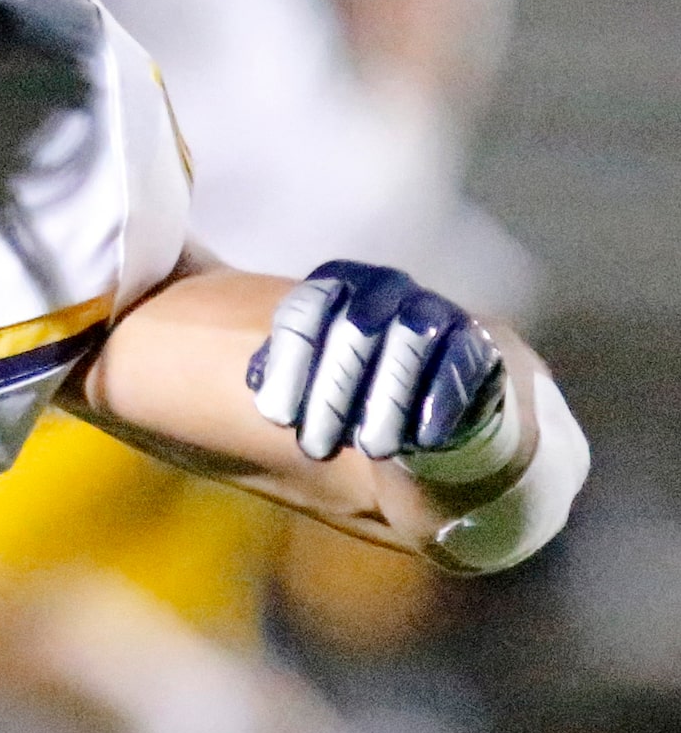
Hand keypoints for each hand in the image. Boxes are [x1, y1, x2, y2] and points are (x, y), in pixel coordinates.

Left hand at [248, 260, 505, 468]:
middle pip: (354, 330)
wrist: (428, 380)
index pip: (304, 311)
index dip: (289, 365)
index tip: (277, 418)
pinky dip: (441, 403)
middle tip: (316, 448)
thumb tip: (257, 382)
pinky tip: (423, 439)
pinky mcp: (475, 335)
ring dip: (387, 403)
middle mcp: (384, 286)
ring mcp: (431, 306)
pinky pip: (460, 362)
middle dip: (332, 396)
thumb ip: (278, 371)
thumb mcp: (309, 370)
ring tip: (370, 449)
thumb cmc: (352, 377)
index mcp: (336, 283)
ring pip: (410, 343)